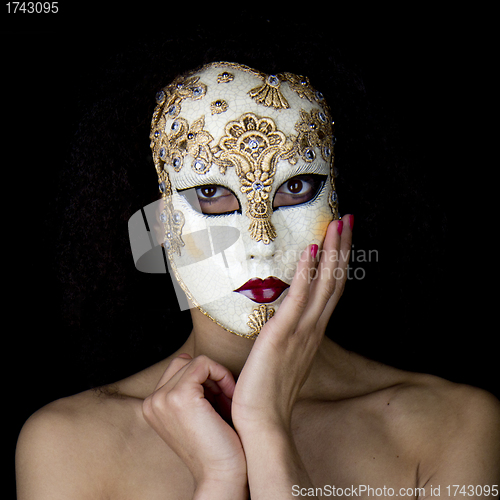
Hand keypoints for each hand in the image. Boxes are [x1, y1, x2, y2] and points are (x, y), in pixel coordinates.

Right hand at [143, 354, 247, 493]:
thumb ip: (191, 389)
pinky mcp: (180, 395)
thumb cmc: (215, 445)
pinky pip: (203, 363)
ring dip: (217, 375)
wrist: (221, 474)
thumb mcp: (195, 413)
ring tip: (228, 397)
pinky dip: (221, 374)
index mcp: (151, 406)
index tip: (219, 398)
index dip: (203, 379)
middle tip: (225, 397)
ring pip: (194, 361)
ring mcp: (163, 398)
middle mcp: (151, 401)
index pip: (177, 369)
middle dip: (208, 375)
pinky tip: (229, 395)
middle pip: (184, 362)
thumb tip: (198, 360)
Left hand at [232, 217, 352, 432]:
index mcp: (312, 332)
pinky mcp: (282, 336)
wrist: (262, 422)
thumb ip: (290, 334)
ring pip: (323, 285)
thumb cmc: (269, 390)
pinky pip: (298, 300)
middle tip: (347, 219)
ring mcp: (300, 331)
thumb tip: (286, 319)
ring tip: (336, 225)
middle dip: (341, 248)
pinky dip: (306, 275)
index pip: (330, 289)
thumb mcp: (285, 356)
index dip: (338, 262)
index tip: (342, 237)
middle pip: (334, 281)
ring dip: (331, 253)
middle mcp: (312, 328)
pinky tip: (310, 253)